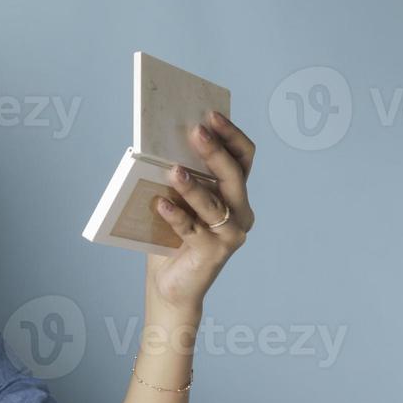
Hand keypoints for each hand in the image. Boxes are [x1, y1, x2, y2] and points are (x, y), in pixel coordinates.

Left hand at [145, 110, 256, 315]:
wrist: (171, 286)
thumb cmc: (173, 240)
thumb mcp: (178, 202)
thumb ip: (181, 178)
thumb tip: (162, 144)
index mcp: (235, 195)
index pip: (243, 158)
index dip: (231, 135)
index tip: (211, 115)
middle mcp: (241, 213)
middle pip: (234, 175)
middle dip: (214, 151)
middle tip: (195, 131)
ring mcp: (231, 234)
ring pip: (214, 203)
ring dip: (193, 185)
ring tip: (173, 170)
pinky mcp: (214, 253)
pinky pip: (192, 229)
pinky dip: (175, 215)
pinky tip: (159, 204)